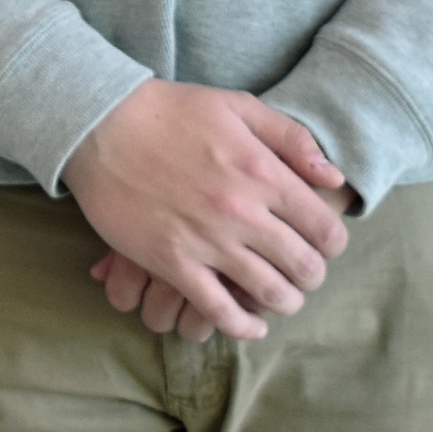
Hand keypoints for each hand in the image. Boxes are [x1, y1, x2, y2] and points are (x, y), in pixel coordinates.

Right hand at [62, 82, 352, 340]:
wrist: (98, 124)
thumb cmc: (169, 111)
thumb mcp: (238, 106)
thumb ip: (293, 139)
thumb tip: (334, 178)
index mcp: (263, 173)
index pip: (326, 230)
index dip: (331, 244)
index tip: (321, 244)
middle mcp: (242, 211)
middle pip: (304, 267)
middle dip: (311, 276)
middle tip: (300, 272)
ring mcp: (206, 240)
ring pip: (269, 294)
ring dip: (284, 302)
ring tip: (279, 297)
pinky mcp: (171, 261)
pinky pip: (218, 310)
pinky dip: (241, 326)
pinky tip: (249, 325)